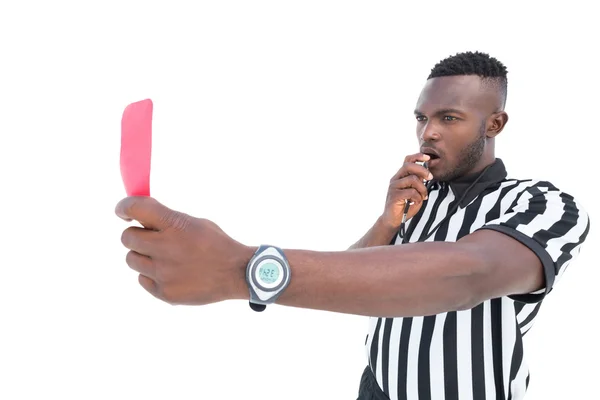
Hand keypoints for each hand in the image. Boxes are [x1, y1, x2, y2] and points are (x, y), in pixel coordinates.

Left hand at [115, 196, 252, 304]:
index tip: (123, 211)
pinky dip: (152, 275)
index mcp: (175, 225)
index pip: (136, 208)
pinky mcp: (164, 292)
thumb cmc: (216, 244)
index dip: (124, 207)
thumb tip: (140, 219)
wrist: (236, 273)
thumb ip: (168, 220)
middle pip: (127, 238)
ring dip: (143, 256)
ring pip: (132, 259)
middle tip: (150, 238)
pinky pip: (142, 279)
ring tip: (163, 257)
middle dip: (136, 235)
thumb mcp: (195, 223)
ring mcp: (163, 273)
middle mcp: (166, 248)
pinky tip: (170, 272)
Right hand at [381, 153, 432, 227]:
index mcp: (400, 176)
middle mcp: (395, 179)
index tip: (428, 158)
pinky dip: (418, 197)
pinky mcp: (394, 195)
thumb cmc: (404, 206)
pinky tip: (416, 202)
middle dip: (422, 170)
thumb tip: (426, 175)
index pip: (407, 161)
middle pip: (408, 166)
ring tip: (423, 197)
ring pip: (412, 179)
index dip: (417, 157)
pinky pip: (411, 192)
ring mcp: (393, 187)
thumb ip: (418, 183)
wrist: (393, 220)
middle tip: (430, 178)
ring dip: (422, 189)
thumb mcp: (414, 192)